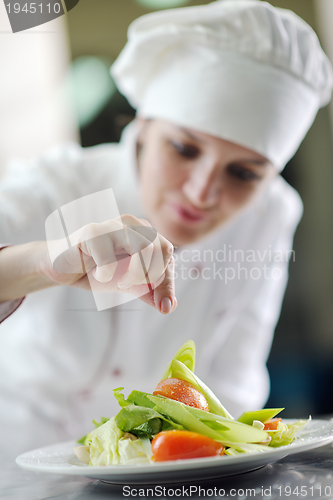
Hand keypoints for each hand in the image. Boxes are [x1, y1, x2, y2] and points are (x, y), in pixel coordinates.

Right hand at [40, 214, 175, 313]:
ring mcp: (113, 225)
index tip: (163, 305)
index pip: (168, 252)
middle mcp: (132, 224)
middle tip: (131, 285)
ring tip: (120, 281)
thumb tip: (169, 306)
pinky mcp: (93, 232)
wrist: (64, 267)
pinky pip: (110, 258)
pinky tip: (98, 274)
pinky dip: (106, 274)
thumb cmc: (99, 271)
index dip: (168, 282)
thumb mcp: (130, 284)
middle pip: (162, 248)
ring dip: (135, 274)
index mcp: (145, 233)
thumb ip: (151, 292)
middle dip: (152, 276)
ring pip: (144, 247)